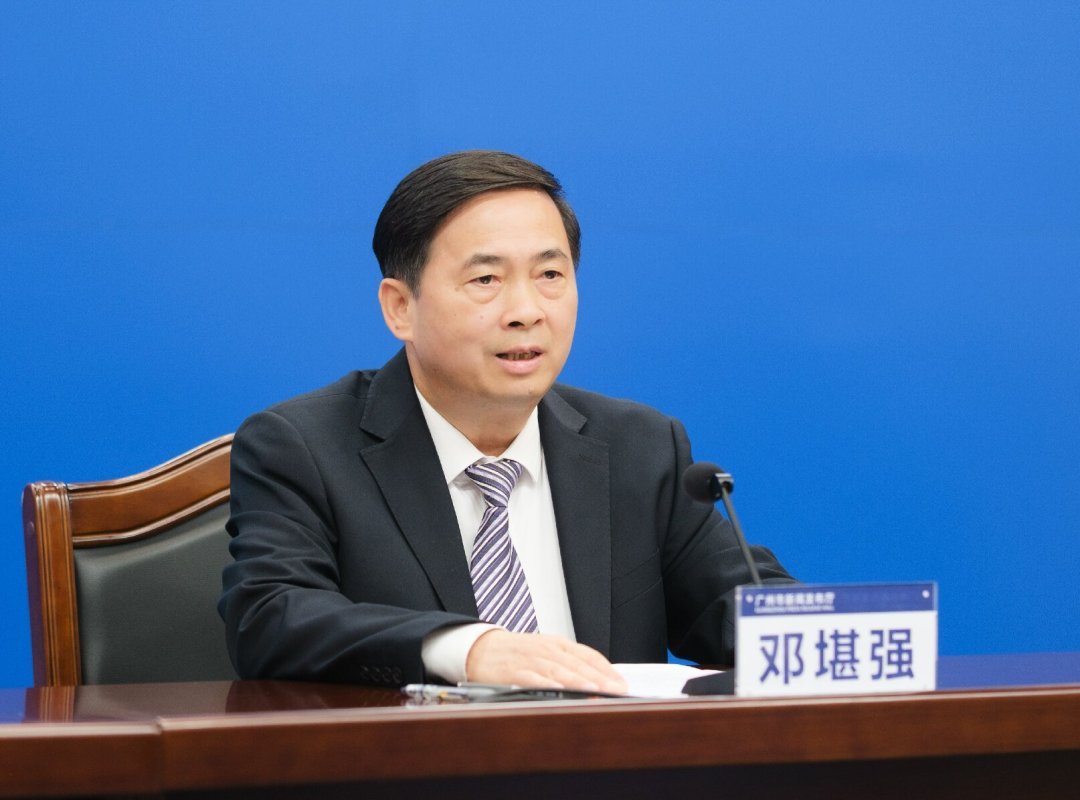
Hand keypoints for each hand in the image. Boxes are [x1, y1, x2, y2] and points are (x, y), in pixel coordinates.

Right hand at [465, 629, 628, 694]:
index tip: (621, 684)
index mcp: (557, 643)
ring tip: (596, 692)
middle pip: (577, 664)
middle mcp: (546, 649)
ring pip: (558, 671)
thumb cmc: (516, 653)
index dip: (606, 669)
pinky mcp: (513, 672)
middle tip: (616, 691)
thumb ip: (569, 664)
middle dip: (599, 679)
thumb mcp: (546, 652)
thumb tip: (598, 681)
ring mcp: (530, 660)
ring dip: (579, 682)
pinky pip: (532, 678)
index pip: (587, 655)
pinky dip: (546, 684)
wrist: (480, 648)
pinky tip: (559, 691)